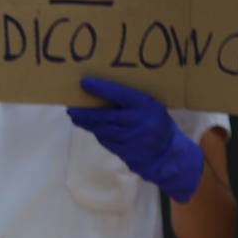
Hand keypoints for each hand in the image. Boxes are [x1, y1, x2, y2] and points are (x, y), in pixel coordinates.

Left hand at [66, 76, 202, 202]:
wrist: (167, 154)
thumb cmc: (157, 124)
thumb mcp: (151, 108)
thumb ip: (132, 102)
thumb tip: (102, 93)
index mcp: (145, 105)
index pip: (119, 94)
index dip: (100, 88)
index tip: (84, 82)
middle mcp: (136, 121)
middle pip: (103, 115)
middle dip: (84, 112)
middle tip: (70, 107)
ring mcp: (129, 138)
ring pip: (101, 129)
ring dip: (86, 123)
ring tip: (76, 116)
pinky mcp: (123, 151)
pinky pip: (105, 140)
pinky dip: (98, 133)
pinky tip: (92, 128)